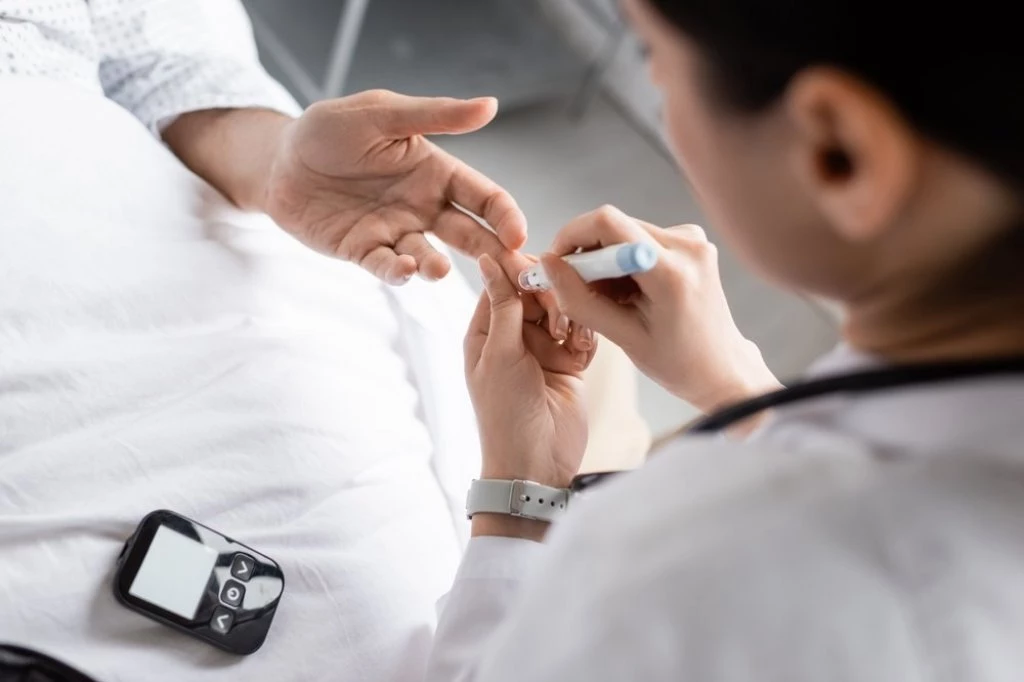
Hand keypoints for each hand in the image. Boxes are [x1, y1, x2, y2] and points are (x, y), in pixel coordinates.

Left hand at [263, 90, 527, 283]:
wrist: (278, 160)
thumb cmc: (329, 130)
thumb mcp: (383, 113)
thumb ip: (436, 114)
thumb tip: (491, 105)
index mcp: (436, 171)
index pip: (483, 197)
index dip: (505, 216)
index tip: (519, 236)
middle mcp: (423, 206)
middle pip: (469, 235)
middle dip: (495, 256)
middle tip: (514, 276)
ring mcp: (395, 232)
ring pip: (429, 257)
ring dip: (438, 267)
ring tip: (436, 268)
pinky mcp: (363, 252)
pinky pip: (387, 268)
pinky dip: (398, 273)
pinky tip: (405, 271)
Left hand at [465, 255, 595, 495]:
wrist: (536, 464)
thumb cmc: (506, 414)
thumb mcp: (500, 353)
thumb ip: (502, 305)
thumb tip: (488, 260)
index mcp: (486, 330)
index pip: (504, 283)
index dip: (523, 272)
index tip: (544, 269)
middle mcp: (514, 336)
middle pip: (539, 292)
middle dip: (554, 297)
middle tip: (560, 319)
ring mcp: (544, 349)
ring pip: (565, 309)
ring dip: (573, 318)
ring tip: (572, 341)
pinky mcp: (570, 363)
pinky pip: (584, 333)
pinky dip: (587, 337)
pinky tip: (583, 352)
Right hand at [540, 206, 781, 413]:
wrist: (723, 367)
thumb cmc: (678, 362)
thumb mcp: (622, 338)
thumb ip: (580, 301)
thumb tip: (548, 265)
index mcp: (672, 271)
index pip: (607, 223)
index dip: (571, 236)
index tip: (557, 263)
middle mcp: (687, 244)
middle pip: (613, 225)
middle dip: (588, 255)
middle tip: (583, 293)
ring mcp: (692, 239)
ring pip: (624, 232)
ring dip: (606, 261)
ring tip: (613, 301)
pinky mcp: (691, 240)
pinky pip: (640, 239)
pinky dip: (624, 262)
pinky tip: (631, 293)